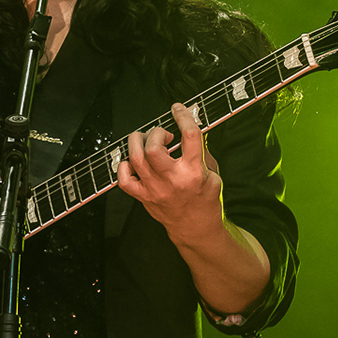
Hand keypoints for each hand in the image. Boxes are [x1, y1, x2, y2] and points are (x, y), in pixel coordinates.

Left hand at [116, 102, 222, 242]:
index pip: (189, 135)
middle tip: (163, 135)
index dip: (183, 116)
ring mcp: (155, 189)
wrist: (196, 229)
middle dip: (155, 133)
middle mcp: (173, 180)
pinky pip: (124, 180)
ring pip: (136, 159)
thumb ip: (201, 153)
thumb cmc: (206, 201)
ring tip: (146, 141)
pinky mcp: (144, 197)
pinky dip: (125, 166)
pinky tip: (134, 162)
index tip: (178, 109)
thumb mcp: (213, 174)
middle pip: (153, 148)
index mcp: (194, 172)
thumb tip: (189, 129)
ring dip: (137, 142)